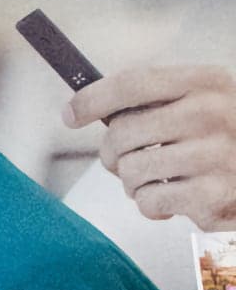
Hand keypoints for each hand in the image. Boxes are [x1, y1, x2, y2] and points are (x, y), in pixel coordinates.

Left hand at [66, 63, 235, 225]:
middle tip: (126, 163)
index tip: (69, 115)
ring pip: (130, 169)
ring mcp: (215, 153)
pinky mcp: (213, 194)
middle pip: (121, 132)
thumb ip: (157, 102)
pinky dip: (151, 207)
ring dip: (133, 183)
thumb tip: (85, 108)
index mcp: (207, 82)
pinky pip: (148, 201)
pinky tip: (176, 202)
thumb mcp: (204, 106)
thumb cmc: (226, 144)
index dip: (92, 99)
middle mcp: (212, 112)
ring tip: (159, 182)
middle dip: (112, 154)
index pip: (132, 83)